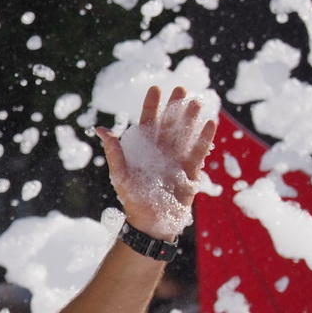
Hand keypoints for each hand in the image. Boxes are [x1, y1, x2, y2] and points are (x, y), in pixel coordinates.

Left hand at [96, 85, 216, 241]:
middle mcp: (162, 150)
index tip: (156, 88)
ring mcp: (178, 159)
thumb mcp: (120, 176)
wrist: (151, 224)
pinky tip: (210, 123)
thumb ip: (114, 153)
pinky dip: (205, 138)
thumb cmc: (132, 200)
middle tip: (180, 89)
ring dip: (191, 118)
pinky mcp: (191, 170)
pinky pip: (199, 151)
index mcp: (145, 149)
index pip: (149, 122)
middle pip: (170, 123)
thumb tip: (101, 129)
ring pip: (186, 133)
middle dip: (175, 106)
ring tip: (196, 102)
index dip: (152, 105)